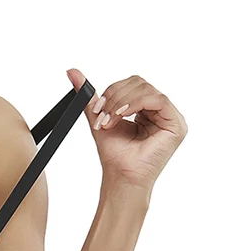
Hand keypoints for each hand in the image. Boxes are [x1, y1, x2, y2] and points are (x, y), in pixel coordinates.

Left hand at [67, 68, 186, 191]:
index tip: (97, 109)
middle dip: (116, 97)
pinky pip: (159, 100)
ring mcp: (169, 117)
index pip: (132, 85)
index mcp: (145, 110)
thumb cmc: (115, 156)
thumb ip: (90, 97)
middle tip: (103, 116)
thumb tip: (73, 72)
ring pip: (147, 90)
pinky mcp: (176, 124)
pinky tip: (122, 116)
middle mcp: (159, 112)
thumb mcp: (99, 120)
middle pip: (140, 84)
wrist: (121, 178)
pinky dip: (137, 104)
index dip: (113, 91)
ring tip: (110, 120)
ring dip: (123, 103)